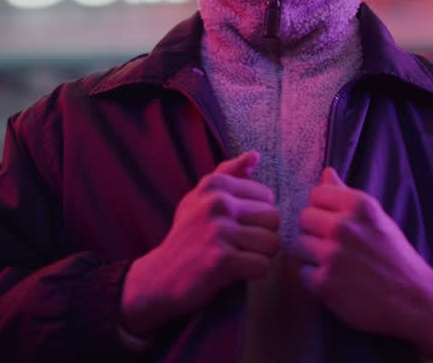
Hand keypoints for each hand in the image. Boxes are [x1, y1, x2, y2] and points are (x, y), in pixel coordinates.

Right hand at [121, 151, 279, 336]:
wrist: (160, 277)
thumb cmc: (188, 236)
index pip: (267, 197)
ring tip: (237, 257)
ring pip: (271, 242)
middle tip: (237, 245)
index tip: (234, 226)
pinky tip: (235, 272)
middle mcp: (216, 202)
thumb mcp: (200, 197)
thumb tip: (255, 154)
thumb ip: (229, 173)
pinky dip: (254, 273)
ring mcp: (218, 231)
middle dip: (262, 236)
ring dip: (259, 255)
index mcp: (214, 184)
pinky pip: (263, 266)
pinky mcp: (221, 260)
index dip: (257, 216)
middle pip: (273, 219)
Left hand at [296, 168, 432, 358]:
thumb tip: (326, 172)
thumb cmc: (395, 257)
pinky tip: (336, 282)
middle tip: (334, 245)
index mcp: (359, 205)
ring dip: (313, 255)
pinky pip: (303, 273)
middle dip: (315, 231)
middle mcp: (344, 226)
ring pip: (300, 245)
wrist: (414, 299)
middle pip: (304, 218)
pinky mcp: (324, 283)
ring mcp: (332, 255)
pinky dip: (316, 279)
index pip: (317, 194)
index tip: (334, 221)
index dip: (323, 208)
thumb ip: (346, 194)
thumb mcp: (377, 219)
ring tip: (336, 264)